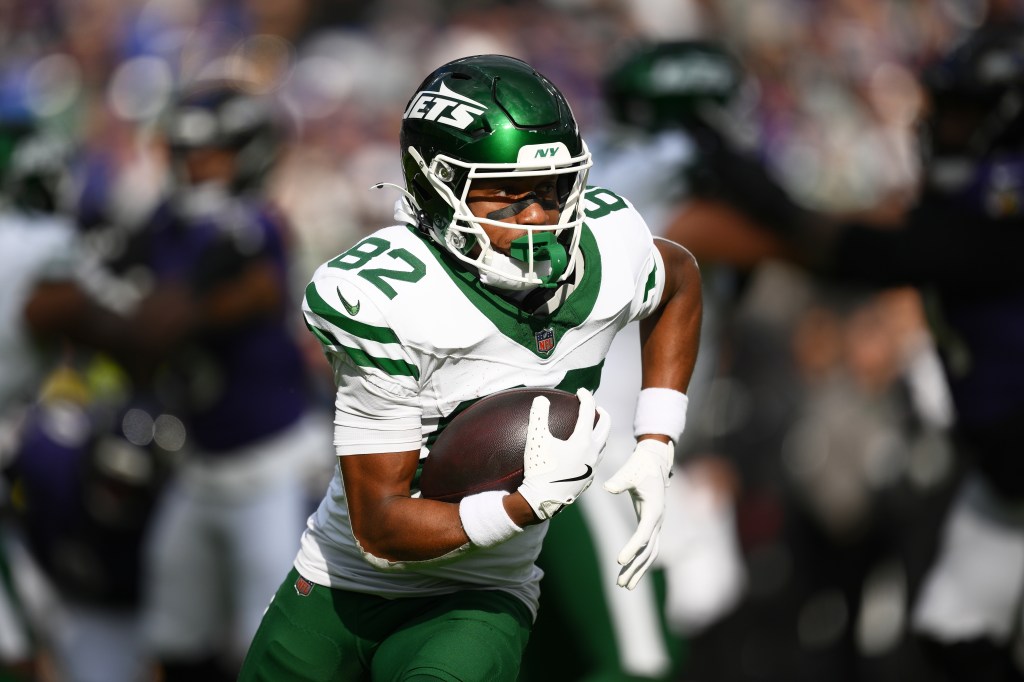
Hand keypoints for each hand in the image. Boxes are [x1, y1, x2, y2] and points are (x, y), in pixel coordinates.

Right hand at [518, 388, 609, 519]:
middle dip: (602, 414)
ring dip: (600, 433)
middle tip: (596, 407)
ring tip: (592, 428)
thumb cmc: (540, 469)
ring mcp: (592, 468)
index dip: (586, 398)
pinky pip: (596, 459)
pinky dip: (594, 448)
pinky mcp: (588, 479)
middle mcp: (593, 453)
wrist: (542, 500)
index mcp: (583, 441)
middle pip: (605, 428)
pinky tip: (584, 451)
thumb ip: (538, 415)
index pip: (589, 413)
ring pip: (603, 445)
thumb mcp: (536, 439)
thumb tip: (542, 399)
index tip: (580, 392)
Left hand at [604, 438, 673, 588]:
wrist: (654, 461)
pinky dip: (638, 559)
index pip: (643, 535)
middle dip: (635, 568)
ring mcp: (656, 523)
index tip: (618, 561)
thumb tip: (608, 487)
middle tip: (620, 584)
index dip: (631, 549)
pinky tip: (628, 569)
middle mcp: (658, 520)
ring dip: (638, 568)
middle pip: (648, 550)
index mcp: (654, 510)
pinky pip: (647, 546)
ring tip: (623, 584)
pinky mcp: (650, 523)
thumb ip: (620, 481)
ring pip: (650, 552)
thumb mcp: (630, 471)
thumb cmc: (640, 466)